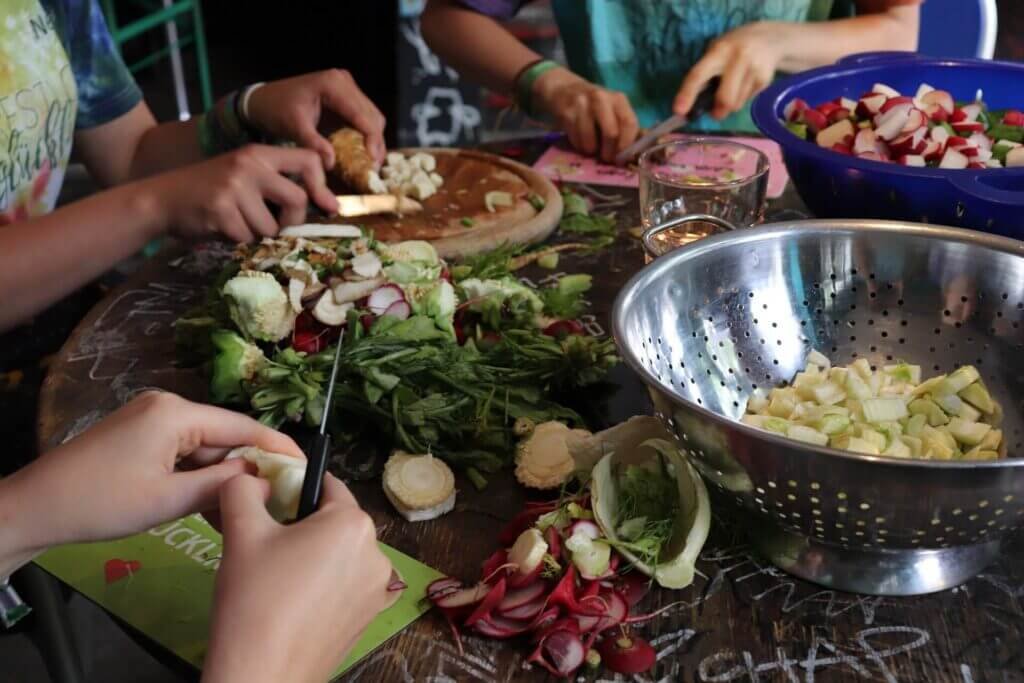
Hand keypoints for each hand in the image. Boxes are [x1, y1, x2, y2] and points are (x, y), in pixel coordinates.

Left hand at [0, 392, 302, 564]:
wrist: (34, 508)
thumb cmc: (101, 503)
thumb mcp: (168, 500)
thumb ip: (221, 485)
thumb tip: (265, 477)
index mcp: (176, 413)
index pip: (242, 426)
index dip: (277, 447)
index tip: (307, 467)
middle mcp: (168, 406)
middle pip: (225, 435)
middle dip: (250, 465)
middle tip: (281, 497)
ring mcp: (152, 419)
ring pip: (205, 447)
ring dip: (225, 475)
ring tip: (250, 506)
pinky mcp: (141, 435)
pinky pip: (184, 452)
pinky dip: (200, 476)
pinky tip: (214, 503)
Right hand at [153, 144, 338, 242]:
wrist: (161, 199)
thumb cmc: (211, 192)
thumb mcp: (245, 176)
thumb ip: (277, 185)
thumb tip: (326, 208)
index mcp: (259, 153)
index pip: (308, 159)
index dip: (322, 186)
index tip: (327, 207)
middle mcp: (249, 165)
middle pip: (298, 200)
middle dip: (291, 222)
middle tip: (274, 227)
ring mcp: (234, 186)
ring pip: (271, 227)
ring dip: (259, 235)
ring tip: (238, 223)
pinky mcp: (221, 210)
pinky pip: (247, 238)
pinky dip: (238, 242)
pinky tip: (222, 229)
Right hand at [202, 473, 391, 682]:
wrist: (262, 677)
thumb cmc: (255, 601)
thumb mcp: (241, 533)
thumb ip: (243, 490)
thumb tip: (252, 479)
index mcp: (353, 523)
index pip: (327, 485)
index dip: (296, 488)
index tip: (271, 503)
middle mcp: (377, 552)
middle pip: (335, 522)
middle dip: (304, 526)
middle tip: (267, 547)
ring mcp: (377, 589)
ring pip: (341, 555)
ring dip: (314, 558)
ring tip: (277, 580)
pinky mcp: (370, 618)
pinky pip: (346, 586)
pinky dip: (325, 587)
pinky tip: (294, 603)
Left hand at [245, 70, 386, 168]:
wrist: (263, 100)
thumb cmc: (275, 109)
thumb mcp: (293, 127)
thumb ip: (313, 143)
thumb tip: (331, 163)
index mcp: (333, 84)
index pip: (361, 114)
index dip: (372, 139)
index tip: (373, 161)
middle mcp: (344, 82)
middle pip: (372, 115)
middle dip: (376, 143)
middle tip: (373, 168)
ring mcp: (347, 89)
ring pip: (372, 118)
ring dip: (373, 140)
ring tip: (369, 164)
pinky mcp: (346, 99)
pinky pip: (363, 119)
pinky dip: (365, 137)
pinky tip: (362, 154)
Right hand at [533, 67, 638, 163]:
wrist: (565, 90)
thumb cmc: (595, 108)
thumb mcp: (614, 111)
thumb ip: (627, 129)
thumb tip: (640, 151)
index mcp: (618, 99)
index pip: (629, 123)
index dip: (626, 144)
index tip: (622, 157)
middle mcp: (601, 98)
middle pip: (611, 133)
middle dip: (609, 152)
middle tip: (606, 158)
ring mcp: (582, 104)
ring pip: (590, 141)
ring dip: (591, 151)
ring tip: (591, 148)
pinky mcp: (566, 113)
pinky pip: (576, 140)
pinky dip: (579, 146)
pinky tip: (580, 140)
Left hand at [673, 21, 783, 120]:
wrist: (770, 39)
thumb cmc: (734, 48)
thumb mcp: (717, 51)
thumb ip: (705, 73)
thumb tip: (691, 102)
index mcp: (719, 50)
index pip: (699, 74)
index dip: (687, 94)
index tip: (678, 111)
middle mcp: (738, 58)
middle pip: (724, 98)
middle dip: (717, 112)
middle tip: (715, 113)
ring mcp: (754, 69)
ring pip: (736, 104)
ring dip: (731, 105)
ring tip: (734, 89)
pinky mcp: (765, 80)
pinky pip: (748, 101)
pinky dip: (743, 99)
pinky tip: (746, 84)